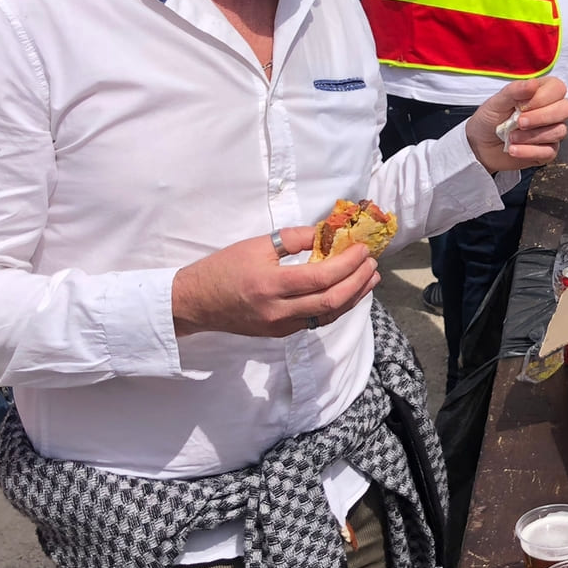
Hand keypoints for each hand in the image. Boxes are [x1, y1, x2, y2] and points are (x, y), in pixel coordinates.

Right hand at [172, 229, 377, 338]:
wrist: (196, 302)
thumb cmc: (224, 268)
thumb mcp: (257, 245)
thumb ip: (294, 238)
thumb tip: (328, 233)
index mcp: (270, 284)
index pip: (321, 276)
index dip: (347, 264)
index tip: (362, 249)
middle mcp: (278, 310)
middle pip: (331, 301)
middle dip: (358, 282)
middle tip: (371, 264)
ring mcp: (280, 326)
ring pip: (328, 315)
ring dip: (354, 296)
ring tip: (370, 278)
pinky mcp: (280, 334)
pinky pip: (316, 321)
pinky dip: (336, 307)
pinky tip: (348, 292)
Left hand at [467, 76, 567, 171]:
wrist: (479, 145)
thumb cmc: (489, 119)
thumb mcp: (496, 102)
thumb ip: (515, 90)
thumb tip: (533, 83)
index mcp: (541, 93)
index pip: (558, 88)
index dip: (544, 97)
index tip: (522, 105)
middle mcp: (550, 111)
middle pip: (565, 109)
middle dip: (542, 117)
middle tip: (519, 122)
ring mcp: (551, 132)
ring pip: (559, 131)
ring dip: (532, 136)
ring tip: (511, 137)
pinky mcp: (547, 151)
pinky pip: (549, 151)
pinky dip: (529, 151)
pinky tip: (513, 149)